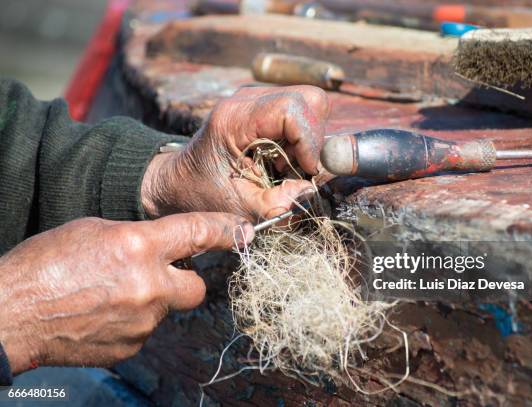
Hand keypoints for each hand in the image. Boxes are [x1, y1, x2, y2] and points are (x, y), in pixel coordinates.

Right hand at [0, 213, 252, 373]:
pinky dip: (131, 322)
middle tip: (160, 276)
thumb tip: (162, 247)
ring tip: (109, 295)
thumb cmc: (45, 265)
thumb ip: (138, 238)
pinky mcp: (131, 346)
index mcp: (139, 246)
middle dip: (184, 281)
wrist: (11, 314)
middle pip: (197, 288)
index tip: (244, 233)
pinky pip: (144, 330)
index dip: (227, 231)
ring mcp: (142, 321)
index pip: (199, 233)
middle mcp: (149, 285)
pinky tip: (101, 315)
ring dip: (149, 301)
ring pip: (165, 309)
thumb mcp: (94, 231)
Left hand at [141, 85, 329, 220]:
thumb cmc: (203, 194)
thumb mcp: (240, 208)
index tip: (305, 170)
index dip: (309, 141)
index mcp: (234, 119)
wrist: (178, 182)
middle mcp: (247, 100)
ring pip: (310, 105)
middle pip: (309, 99)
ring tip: (284, 166)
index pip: (292, 109)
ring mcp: (257, 99)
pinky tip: (280, 159)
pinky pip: (301, 114)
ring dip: (308, 140)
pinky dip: (300, 139)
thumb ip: (278, 204)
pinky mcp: (264, 107)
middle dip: (313, 138)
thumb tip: (310, 190)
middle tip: (296, 168)